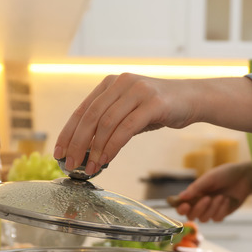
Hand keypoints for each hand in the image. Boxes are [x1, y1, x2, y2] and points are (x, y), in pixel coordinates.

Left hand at [53, 73, 197, 175]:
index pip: (82, 110)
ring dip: (94, 149)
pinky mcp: (153, 103)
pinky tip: (105, 160)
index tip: (59, 152)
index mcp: (110, 84)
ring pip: (106, 123)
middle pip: (90, 117)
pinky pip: (126, 128)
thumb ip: (109, 125)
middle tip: (70, 164)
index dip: (68, 132)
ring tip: (89, 168)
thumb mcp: (129, 112)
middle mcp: (121, 83)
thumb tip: (86, 151)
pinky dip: (113, 146)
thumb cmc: (158, 108)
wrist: (192, 99)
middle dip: (77, 144)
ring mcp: (137, 90)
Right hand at [175, 162, 251, 221]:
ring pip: (204, 219)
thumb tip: (182, 197)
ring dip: (213, 208)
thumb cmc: (224, 174)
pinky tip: (227, 199)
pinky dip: (222, 209)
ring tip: (221, 196)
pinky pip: (217, 218)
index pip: (181, 206)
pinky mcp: (221, 214)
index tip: (185, 205)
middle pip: (191, 216)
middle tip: (207, 198)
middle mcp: (200, 204)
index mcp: (194, 194)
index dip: (181, 208)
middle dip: (198, 209)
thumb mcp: (209, 178)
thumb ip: (196, 188)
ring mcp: (210, 210)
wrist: (244, 177)